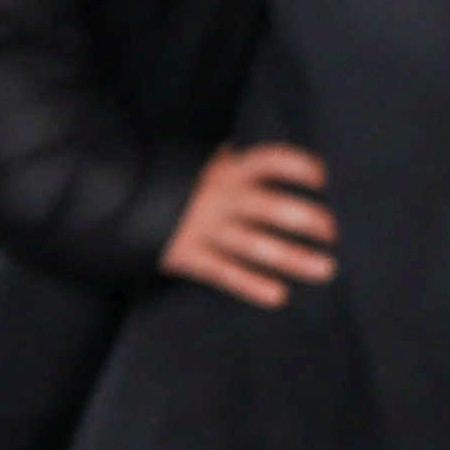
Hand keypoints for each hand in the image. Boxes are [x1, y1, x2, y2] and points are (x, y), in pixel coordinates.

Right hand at [160, 143, 336, 307]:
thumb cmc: (172, 182)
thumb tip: (256, 153)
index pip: (272, 161)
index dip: (301, 168)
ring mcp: (206, 228)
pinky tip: (278, 295)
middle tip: (333, 233)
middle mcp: (221, 197)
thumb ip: (231, 161)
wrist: (116, 200)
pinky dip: (251, 285)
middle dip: (309, 220)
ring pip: (256, 245)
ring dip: (294, 258)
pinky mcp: (188, 255)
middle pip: (273, 207)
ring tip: (326, 269)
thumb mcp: (201, 162)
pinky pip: (224, 273)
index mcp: (228, 170)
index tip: (323, 180)